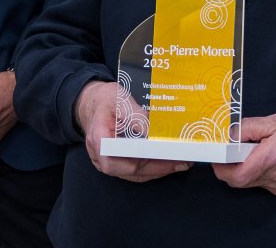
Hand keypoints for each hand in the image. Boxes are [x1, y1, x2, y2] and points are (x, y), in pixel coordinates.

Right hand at [75, 80, 191, 181]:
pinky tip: (167, 163)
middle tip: (182, 161)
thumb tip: (155, 132)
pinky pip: (134, 171)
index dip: (147, 160)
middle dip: (159, 168)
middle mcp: (101, 156)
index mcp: (100, 140)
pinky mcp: (115, 163)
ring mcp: (107, 163)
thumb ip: (136, 116)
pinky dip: (152, 168)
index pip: (124, 158)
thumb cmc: (106, 100)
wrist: (93, 102)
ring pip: (135, 174)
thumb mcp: (121, 100)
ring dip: (158, 170)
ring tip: (180, 163)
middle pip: (132, 170)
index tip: (167, 155)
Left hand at [212, 106, 275, 195]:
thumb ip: (251, 127)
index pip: (236, 175)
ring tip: (251, 148)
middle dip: (229, 166)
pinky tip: (262, 155)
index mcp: (273, 157)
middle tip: (231, 148)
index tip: (217, 153)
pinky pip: (260, 182)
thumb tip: (230, 134)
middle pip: (239, 181)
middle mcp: (275, 176)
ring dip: (242, 168)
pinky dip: (254, 170)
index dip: (220, 167)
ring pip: (248, 183)